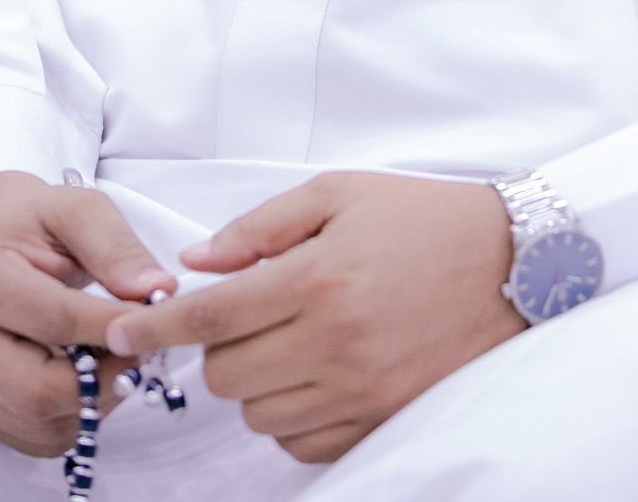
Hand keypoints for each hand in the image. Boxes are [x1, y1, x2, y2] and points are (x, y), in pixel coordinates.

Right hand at [0, 171, 176, 456]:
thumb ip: (116, 246)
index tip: (156, 318)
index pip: (56, 321)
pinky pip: (35, 438)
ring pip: (39, 423)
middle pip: (38, 390)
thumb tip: (158, 290)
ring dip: (94, 401)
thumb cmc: (37, 224)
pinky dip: (76, 419)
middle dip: (103, 377)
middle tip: (142, 350)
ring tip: (120, 360)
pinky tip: (93, 379)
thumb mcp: (77, 210)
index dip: (113, 326)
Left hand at [106, 172, 523, 463]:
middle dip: (219, 348)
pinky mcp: (384, 420)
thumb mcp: (341, 193)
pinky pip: (303, 444)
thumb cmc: (423, 218)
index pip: (212, 317)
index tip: (121, 335)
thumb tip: (196, 262)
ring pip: (260, 415)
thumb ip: (261, 227)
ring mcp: (362, 390)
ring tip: (289, 340)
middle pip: (228, 376)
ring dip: (256, 384)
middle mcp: (336, 341)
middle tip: (247, 314)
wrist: (515, 263)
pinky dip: (293, 417)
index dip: (156, 330)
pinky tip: (314, 375)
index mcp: (320, 277)